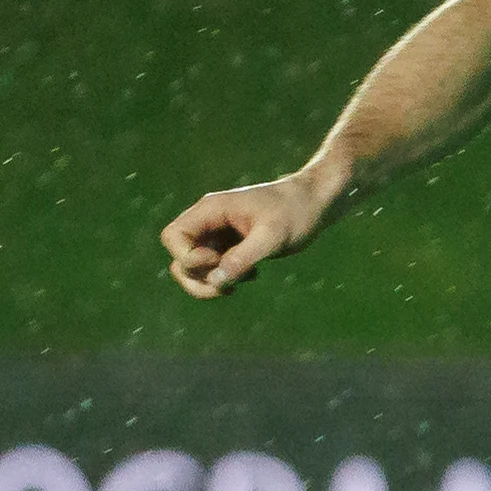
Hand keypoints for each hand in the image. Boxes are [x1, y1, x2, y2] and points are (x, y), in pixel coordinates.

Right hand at [162, 165, 341, 298]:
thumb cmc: (296, 212)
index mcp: (211, 210)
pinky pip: (214, 269)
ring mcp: (218, 234)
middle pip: (180, 258)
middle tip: (228, 287)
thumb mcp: (273, 236)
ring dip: (211, 283)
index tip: (220, 261)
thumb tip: (215, 281)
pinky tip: (253, 274)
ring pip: (195, 268)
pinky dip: (226, 279)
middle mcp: (209, 221)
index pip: (173, 237)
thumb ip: (243, 258)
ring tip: (241, 283)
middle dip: (198, 279)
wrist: (316, 203)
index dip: (189, 258)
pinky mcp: (231, 246)